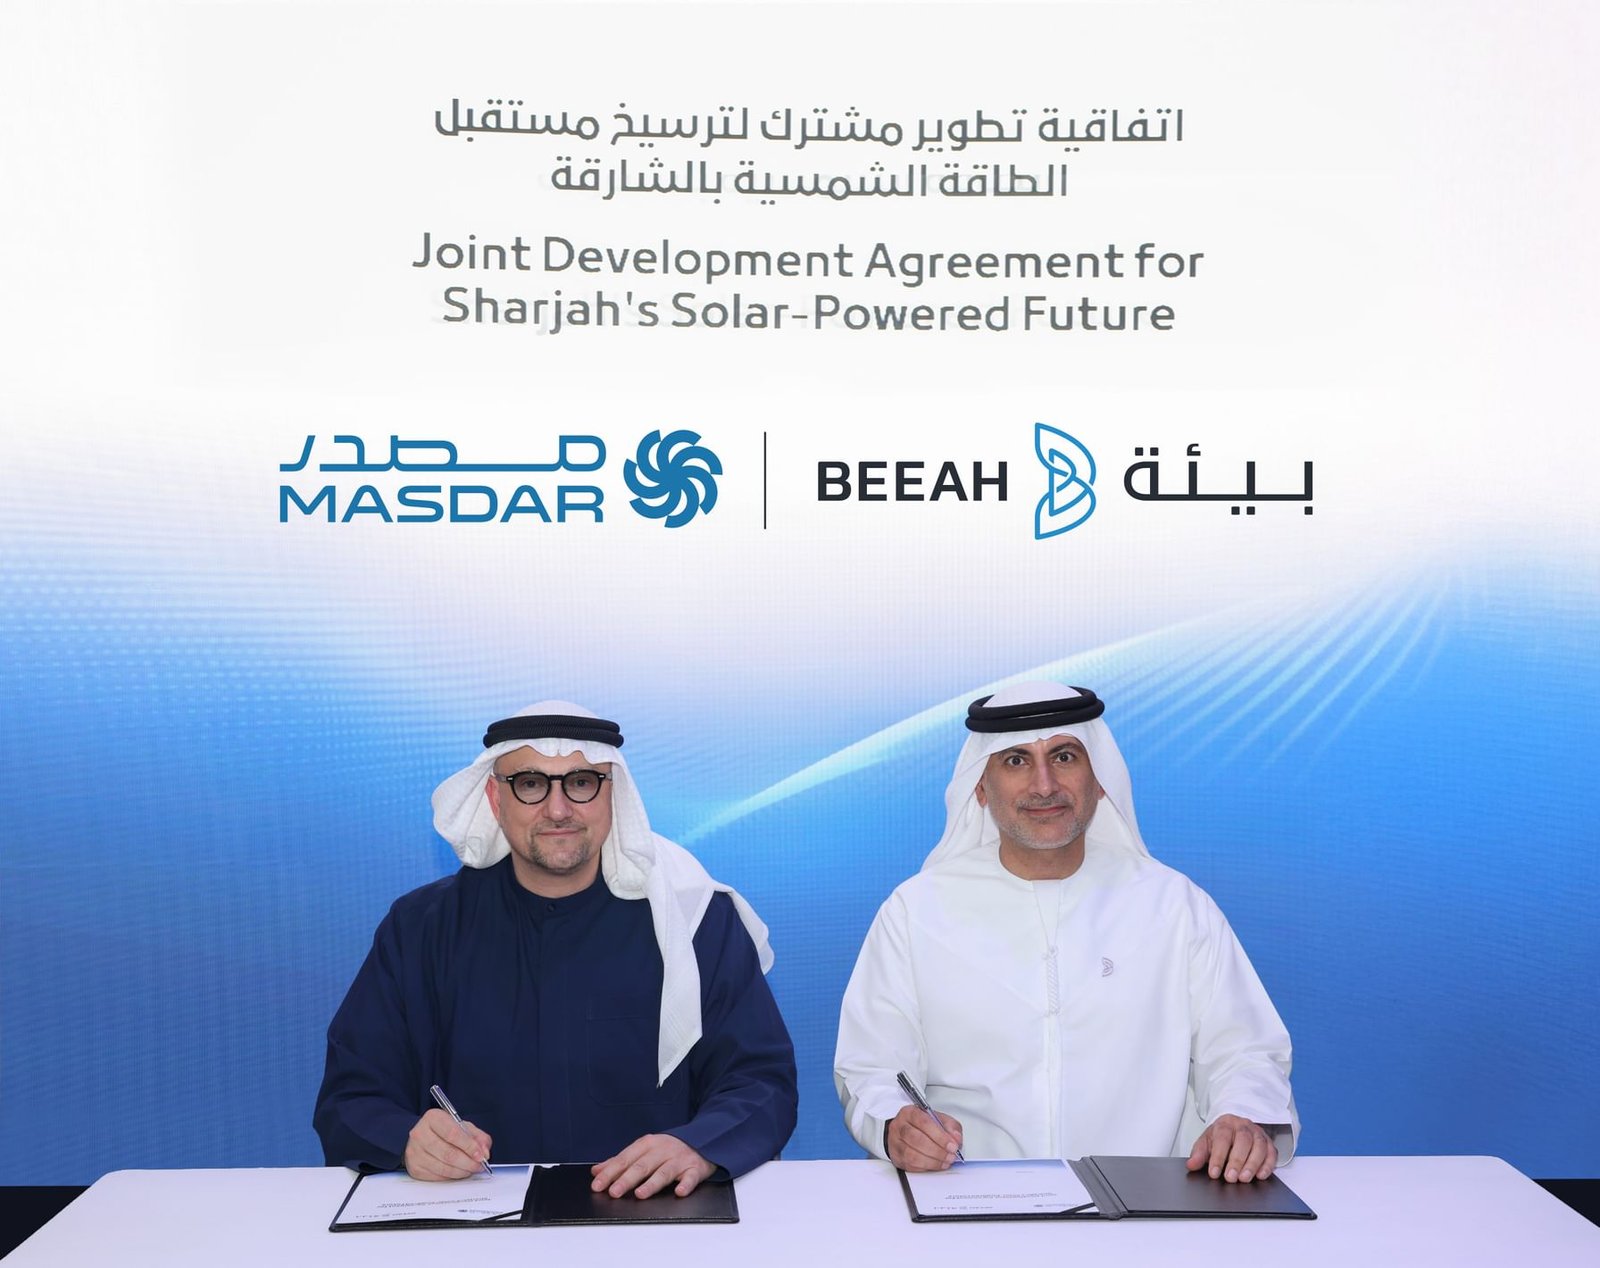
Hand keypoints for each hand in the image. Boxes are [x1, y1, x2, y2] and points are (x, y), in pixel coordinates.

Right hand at [403, 1108, 492, 1180]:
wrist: (422, 1137)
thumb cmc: (444, 1131)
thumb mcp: (463, 1126)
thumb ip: (477, 1136)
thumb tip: (484, 1152)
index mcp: (433, 1118)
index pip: (453, 1134)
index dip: (469, 1146)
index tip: (481, 1155)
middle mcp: (420, 1133)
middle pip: (448, 1153)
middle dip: (468, 1162)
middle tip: (479, 1165)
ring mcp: (415, 1152)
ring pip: (442, 1167)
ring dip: (461, 1171)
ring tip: (471, 1169)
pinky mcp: (414, 1167)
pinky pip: (436, 1176)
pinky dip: (451, 1176)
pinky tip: (458, 1172)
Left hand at [590, 1133, 715, 1197]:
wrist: (702, 1139)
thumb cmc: (668, 1148)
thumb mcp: (644, 1149)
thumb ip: (621, 1160)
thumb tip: (597, 1171)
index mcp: (647, 1144)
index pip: (625, 1159)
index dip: (610, 1172)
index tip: (597, 1185)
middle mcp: (662, 1150)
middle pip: (642, 1165)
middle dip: (626, 1179)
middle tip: (613, 1192)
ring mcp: (679, 1159)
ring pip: (664, 1172)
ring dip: (652, 1183)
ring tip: (639, 1194)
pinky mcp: (695, 1168)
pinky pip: (691, 1177)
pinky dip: (686, 1184)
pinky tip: (679, 1192)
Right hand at [886, 1103, 962, 1171]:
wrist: (905, 1131)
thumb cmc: (923, 1125)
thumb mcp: (939, 1119)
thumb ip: (950, 1126)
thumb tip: (956, 1138)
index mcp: (910, 1113)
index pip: (924, 1122)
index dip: (940, 1136)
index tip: (952, 1145)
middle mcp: (899, 1126)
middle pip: (917, 1139)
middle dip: (937, 1151)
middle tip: (950, 1156)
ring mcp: (895, 1142)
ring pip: (912, 1155)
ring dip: (932, 1162)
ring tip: (944, 1162)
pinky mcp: (896, 1157)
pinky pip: (910, 1166)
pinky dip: (926, 1167)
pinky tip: (935, 1165)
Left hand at [1186, 1114, 1276, 1182]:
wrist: (1235, 1128)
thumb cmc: (1220, 1137)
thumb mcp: (1206, 1142)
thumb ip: (1198, 1153)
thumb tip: (1191, 1165)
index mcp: (1225, 1123)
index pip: (1222, 1138)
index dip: (1218, 1156)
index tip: (1214, 1172)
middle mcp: (1243, 1126)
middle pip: (1243, 1140)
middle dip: (1237, 1160)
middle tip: (1231, 1178)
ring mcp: (1257, 1133)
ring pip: (1259, 1145)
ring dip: (1252, 1164)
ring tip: (1244, 1179)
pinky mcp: (1269, 1142)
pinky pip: (1272, 1152)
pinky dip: (1267, 1165)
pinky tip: (1260, 1175)